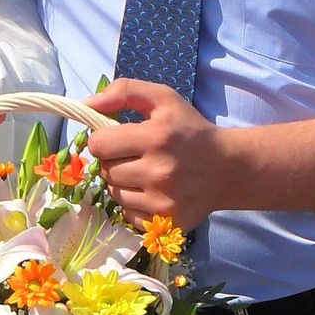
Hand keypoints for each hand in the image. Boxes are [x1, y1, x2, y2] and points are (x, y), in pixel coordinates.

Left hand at [87, 79, 232, 229]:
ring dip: (123, 183)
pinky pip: (128, 213)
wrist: (228, 168)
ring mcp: (164, 201)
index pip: (98, 144)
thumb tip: (87, 104)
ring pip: (114, 193)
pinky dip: (134, 203)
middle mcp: (160, 172)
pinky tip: (152, 192)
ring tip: (145, 173)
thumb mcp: (164, 99)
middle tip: (136, 155)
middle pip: (105, 170)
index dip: (104, 139)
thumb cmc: (191, 131)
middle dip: (114, 160)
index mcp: (157, 137)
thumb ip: (125, 91)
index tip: (118, 138)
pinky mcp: (167, 223)